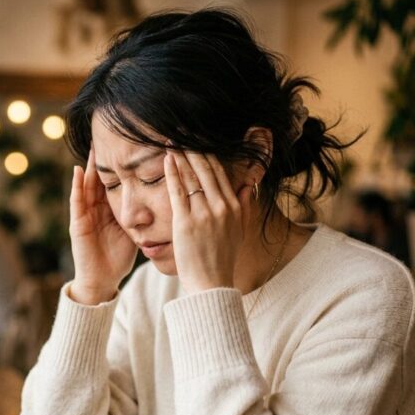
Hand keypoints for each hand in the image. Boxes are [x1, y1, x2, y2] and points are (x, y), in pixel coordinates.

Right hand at [69, 149, 137, 303]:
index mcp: (110, 210)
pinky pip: (76, 202)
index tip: (127, 146)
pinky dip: (76, 186)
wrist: (103, 280)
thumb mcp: (134, 231)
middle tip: (105, 137)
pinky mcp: (77, 224)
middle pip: (99, 178)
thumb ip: (143, 215)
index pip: (114, 182)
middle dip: (102, 159)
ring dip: (87, 166)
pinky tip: (77, 171)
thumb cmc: (118, 258)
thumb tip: (168, 202)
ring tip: (91, 147)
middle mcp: (96, 209)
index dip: (119, 165)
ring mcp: (85, 215)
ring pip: (86, 185)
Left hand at [164, 151, 253, 294]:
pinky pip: (178, 191)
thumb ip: (243, 207)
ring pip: (192, 176)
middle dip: (193, 148)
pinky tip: (167, 160)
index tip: (197, 139)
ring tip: (172, 141)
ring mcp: (204, 213)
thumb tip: (247, 187)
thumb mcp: (238, 230)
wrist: (211, 283)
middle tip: (182, 132)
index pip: (220, 172)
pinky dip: (172, 173)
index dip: (208, 153)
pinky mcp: (186, 222)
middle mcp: (221, 206)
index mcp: (234, 206)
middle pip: (206, 169)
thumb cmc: (221, 258)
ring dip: (181, 155)